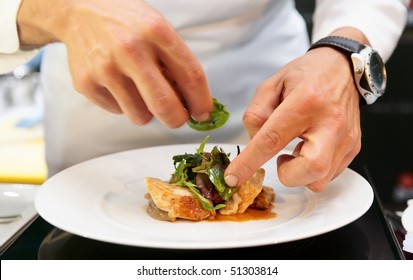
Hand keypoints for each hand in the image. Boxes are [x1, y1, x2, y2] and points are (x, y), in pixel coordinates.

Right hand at [17, 0, 211, 126]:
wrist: (80, 9)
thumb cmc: (127, 22)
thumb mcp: (158, 29)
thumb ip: (176, 62)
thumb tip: (190, 102)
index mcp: (157, 32)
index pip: (191, 76)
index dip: (201, 102)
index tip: (203, 114)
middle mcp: (131, 50)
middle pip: (165, 105)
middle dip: (177, 120)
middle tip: (178, 118)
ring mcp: (106, 68)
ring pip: (141, 116)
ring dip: (147, 111)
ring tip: (140, 91)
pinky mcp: (86, 83)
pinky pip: (118, 111)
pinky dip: (123, 104)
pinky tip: (118, 83)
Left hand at [225, 38, 361, 191]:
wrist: (343, 67)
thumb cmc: (306, 75)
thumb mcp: (271, 84)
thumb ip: (256, 113)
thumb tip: (253, 144)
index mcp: (305, 102)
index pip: (272, 140)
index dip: (249, 163)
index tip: (234, 177)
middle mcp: (330, 122)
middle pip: (312, 168)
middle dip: (288, 176)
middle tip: (281, 160)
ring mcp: (346, 137)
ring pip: (321, 179)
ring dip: (300, 174)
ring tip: (296, 150)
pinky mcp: (354, 147)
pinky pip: (330, 175)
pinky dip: (312, 171)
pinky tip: (308, 150)